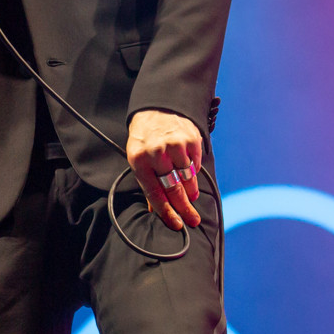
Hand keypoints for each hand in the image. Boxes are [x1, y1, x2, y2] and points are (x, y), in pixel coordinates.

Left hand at [127, 109, 203, 231]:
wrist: (157, 109)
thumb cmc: (145, 139)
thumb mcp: (138, 159)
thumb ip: (148, 184)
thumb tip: (155, 210)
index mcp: (138, 160)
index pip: (154, 192)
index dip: (167, 211)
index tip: (177, 224)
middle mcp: (156, 152)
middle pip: (173, 188)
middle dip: (184, 208)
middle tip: (193, 220)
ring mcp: (175, 144)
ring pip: (187, 178)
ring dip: (191, 191)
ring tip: (191, 197)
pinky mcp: (190, 139)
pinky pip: (195, 165)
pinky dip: (194, 172)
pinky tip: (190, 172)